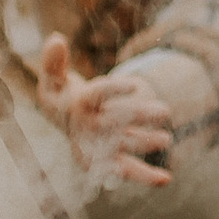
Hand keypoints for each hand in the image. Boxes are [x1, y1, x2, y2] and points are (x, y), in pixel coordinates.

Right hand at [37, 35, 173, 187]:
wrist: (61, 121)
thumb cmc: (61, 94)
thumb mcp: (52, 76)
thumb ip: (53, 60)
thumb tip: (56, 39)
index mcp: (78, 104)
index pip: (97, 96)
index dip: (114, 90)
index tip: (135, 84)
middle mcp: (89, 127)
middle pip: (116, 121)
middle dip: (140, 117)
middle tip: (166, 110)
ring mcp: (100, 145)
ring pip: (124, 146)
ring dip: (145, 143)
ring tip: (166, 139)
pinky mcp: (109, 160)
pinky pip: (127, 169)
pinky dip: (145, 176)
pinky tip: (166, 178)